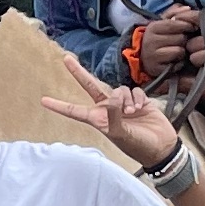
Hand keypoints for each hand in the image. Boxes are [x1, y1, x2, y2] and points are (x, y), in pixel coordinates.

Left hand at [46, 82, 179, 174]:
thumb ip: (113, 115)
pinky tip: (143, 108)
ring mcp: (122, 103)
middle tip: (65, 59)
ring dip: (127, 100)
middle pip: (90, 86)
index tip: (44, 101)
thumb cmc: (138, 146)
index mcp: (99, 120)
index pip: (75, 111)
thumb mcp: (121, 134)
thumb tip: (113, 97)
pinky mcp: (138, 99)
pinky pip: (134, 90)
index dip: (59, 106)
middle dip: (78, 72)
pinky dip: (139, 99)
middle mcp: (108, 109)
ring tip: (133, 113)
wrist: (161, 146)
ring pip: (119, 89)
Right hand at [128, 2, 204, 85]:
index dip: (186, 25)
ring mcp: (153, 56)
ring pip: (179, 50)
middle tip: (181, 40)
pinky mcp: (157, 69)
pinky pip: (177, 64)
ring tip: (177, 50)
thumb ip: (174, 13)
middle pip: (180, 38)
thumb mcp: (161, 23)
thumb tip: (188, 8)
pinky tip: (175, 60)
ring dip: (182, 51)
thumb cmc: (156, 38)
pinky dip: (178, 62)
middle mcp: (151, 41)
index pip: (173, 24)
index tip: (192, 27)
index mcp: (152, 28)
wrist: (140, 57)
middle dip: (183, 39)